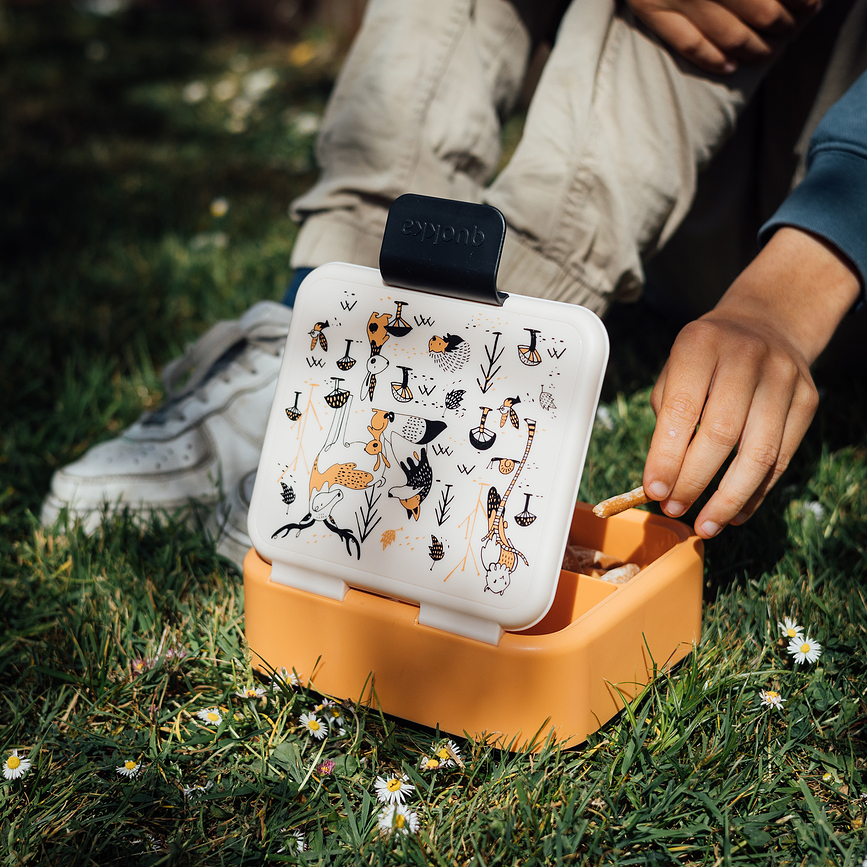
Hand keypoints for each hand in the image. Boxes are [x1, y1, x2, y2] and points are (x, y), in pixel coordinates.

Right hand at [625, 0, 820, 72]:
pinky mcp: (653, 10)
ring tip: (767, 53)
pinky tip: (730, 66)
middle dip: (781, 26)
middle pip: (760, 11)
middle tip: (790, 32)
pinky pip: (687, 43)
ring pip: (729, 33)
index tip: (810, 6)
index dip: (798, 0)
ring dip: (755, 48)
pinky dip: (711, 58)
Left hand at [643, 227, 859, 537]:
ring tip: (704, 525)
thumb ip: (669, 417)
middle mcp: (746, 357)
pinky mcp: (807, 399)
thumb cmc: (705, 358)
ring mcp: (783, 378)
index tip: (653, 490)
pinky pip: (782, 458)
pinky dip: (756, 493)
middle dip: (694, 481)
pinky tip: (734, 513)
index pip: (682, 410)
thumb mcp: (675, 369)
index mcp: (700, 344)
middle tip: (674, 509)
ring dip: (728, 499)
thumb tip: (663, 480)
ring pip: (759, 454)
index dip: (666, 457)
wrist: (766, 322)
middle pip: (722, 435)